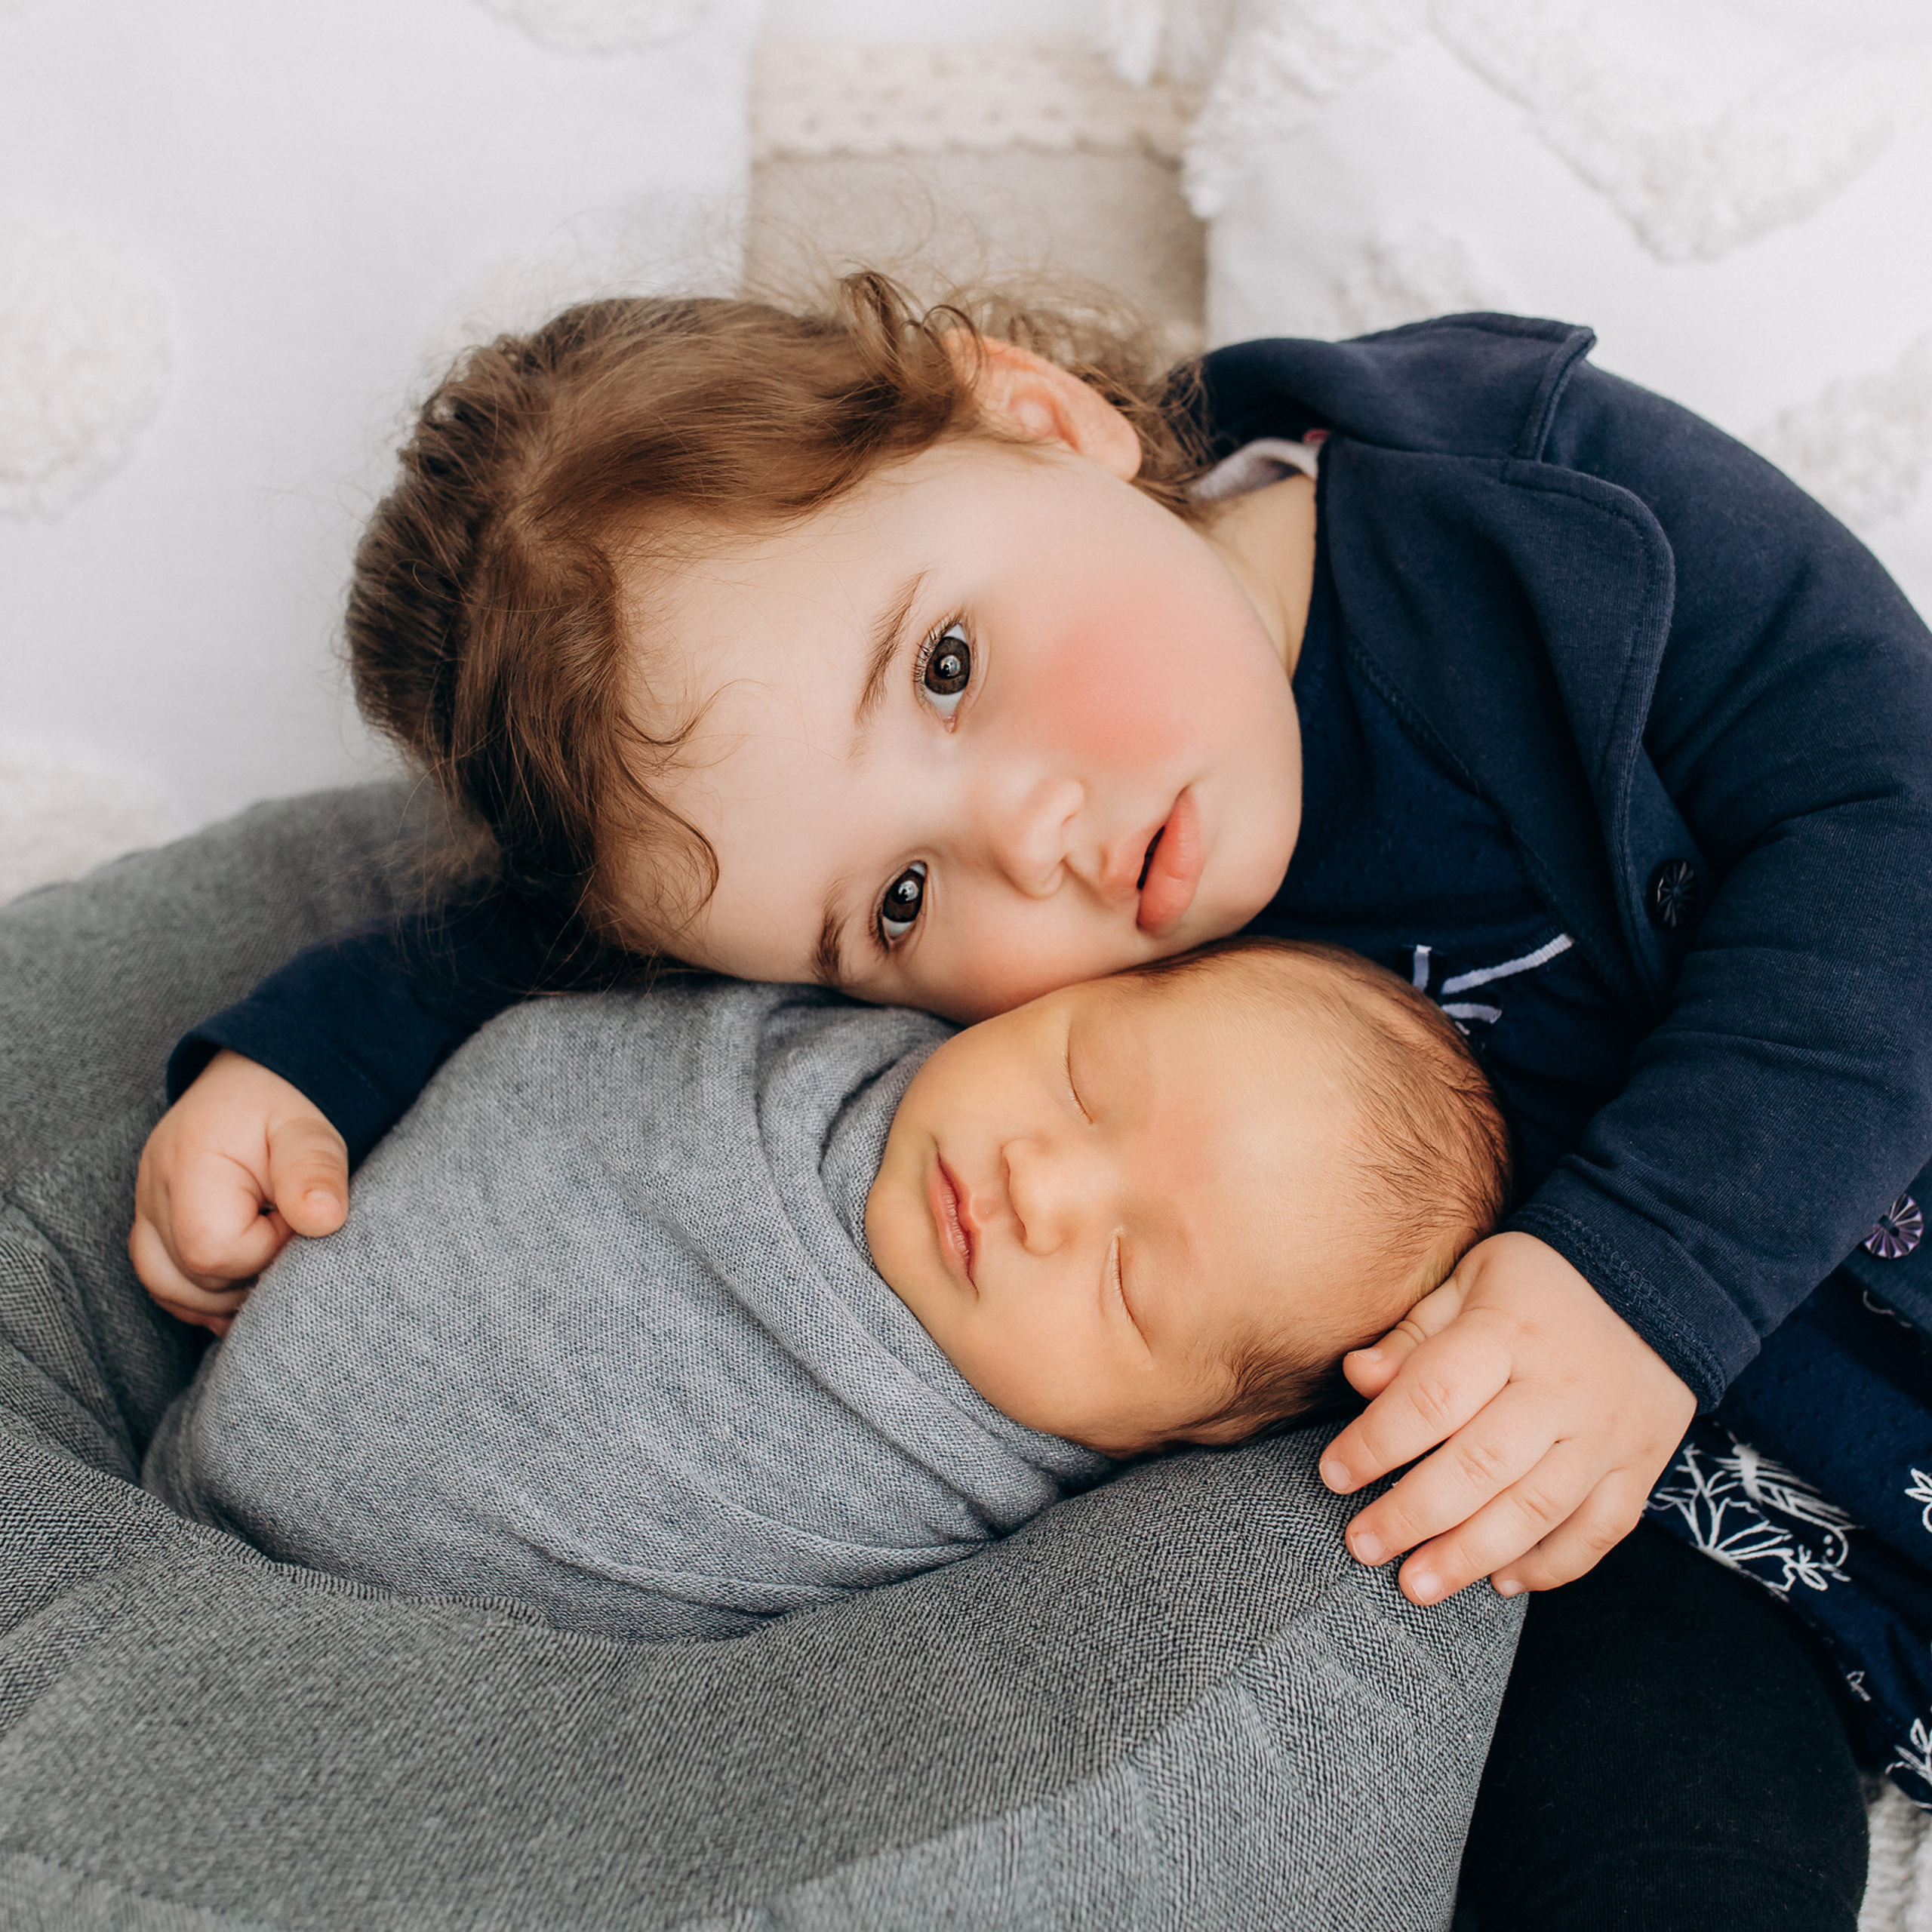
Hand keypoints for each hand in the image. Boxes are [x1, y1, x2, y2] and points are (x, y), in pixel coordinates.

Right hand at [129, 1050, 347, 1334]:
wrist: (251, 1083)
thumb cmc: (282, 1107)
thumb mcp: (309, 1129)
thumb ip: (315, 1171)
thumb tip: (324, 1221)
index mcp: (189, 1165)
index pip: (213, 1251)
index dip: (267, 1249)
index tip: (294, 1217)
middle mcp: (153, 1191)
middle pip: (192, 1278)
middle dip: (251, 1271)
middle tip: (285, 1231)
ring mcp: (146, 1210)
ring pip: (170, 1288)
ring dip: (226, 1289)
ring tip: (267, 1252)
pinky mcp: (151, 1223)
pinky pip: (163, 1280)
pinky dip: (203, 1291)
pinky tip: (241, 1281)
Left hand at [1319, 1231, 1695, 1604]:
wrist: (1655, 1280)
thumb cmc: (1538, 1283)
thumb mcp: (1470, 1281)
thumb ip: (1414, 1335)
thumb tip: (1357, 1377)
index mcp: (1507, 1332)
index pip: (1434, 1396)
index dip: (1377, 1442)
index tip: (1334, 1475)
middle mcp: (1560, 1389)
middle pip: (1481, 1466)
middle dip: (1414, 1515)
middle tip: (1364, 1546)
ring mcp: (1606, 1433)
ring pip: (1536, 1510)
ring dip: (1471, 1555)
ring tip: (1417, 1584)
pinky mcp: (1641, 1464)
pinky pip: (1600, 1530)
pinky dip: (1553, 1565)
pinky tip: (1503, 1580)